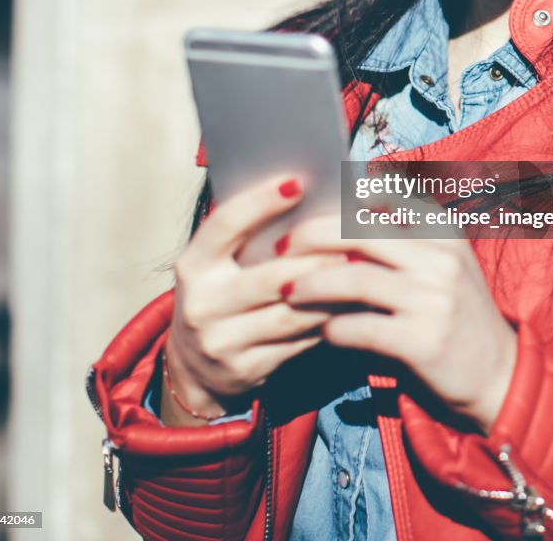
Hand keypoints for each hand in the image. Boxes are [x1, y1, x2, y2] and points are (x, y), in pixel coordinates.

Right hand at [163, 177, 343, 426]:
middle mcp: (202, 304)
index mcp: (193, 265)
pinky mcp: (246, 370)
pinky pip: (298, 343)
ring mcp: (222, 342)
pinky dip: (327, 321)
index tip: (296, 182)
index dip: (259, 203)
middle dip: (314, 260)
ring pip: (290, 315)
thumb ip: (249, 235)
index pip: (224, 226)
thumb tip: (303, 193)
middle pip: (268, 278)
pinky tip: (348, 305)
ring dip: (330, 293)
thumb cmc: (220, 292)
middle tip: (349, 242)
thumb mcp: (219, 263)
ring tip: (359, 271)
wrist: (193, 365)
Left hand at [281, 216, 516, 433]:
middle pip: (357, 231)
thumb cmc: (454, 313)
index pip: (381, 196)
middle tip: (281, 250)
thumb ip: (397, 240)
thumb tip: (330, 222)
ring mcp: (434, 298)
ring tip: (287, 293)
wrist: (498, 374)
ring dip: (311, 284)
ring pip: (353, 276)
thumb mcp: (439, 263)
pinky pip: (359, 326)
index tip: (305, 213)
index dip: (337, 202)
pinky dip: (332, 327)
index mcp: (441, 229)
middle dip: (311, 236)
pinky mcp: (423, 340)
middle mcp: (440, 256)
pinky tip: (322, 331)